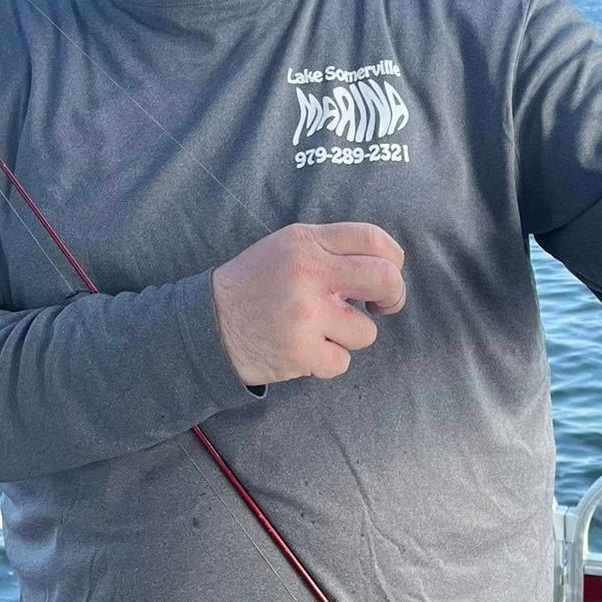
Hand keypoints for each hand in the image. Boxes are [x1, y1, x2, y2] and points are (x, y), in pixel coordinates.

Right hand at [211, 222, 406, 386]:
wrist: (207, 326)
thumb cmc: (255, 286)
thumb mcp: (286, 248)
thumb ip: (330, 249)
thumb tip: (385, 265)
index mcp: (306, 242)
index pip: (373, 239)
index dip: (393, 259)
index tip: (387, 275)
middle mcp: (308, 273)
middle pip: (385, 280)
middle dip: (394, 297)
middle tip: (382, 307)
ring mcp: (305, 314)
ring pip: (365, 332)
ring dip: (348, 337)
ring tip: (317, 331)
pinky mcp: (300, 351)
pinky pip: (342, 362)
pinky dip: (327, 362)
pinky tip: (303, 350)